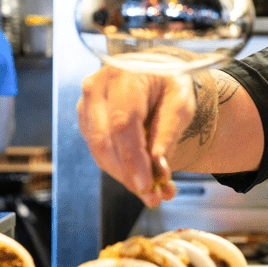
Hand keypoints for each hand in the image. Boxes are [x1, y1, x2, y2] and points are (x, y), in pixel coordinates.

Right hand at [77, 65, 196, 207]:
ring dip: (125, 176)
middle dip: (129, 174)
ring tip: (153, 191)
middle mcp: (98, 87)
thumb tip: (158, 166)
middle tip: (152, 196)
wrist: (153, 71)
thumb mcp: (181, 101)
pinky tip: (141, 177)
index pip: (123, 123)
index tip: (145, 184)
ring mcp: (87, 104)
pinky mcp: (86, 120)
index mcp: (125, 75)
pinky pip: (99, 151)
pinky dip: (120, 169)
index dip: (132, 158)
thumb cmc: (168, 82)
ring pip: (99, 150)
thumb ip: (168, 131)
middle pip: (106, 140)